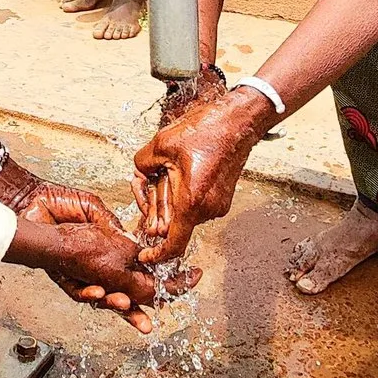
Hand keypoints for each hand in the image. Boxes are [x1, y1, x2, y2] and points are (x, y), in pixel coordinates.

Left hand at [16, 181, 187, 332]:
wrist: (30, 201)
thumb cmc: (61, 202)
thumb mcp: (99, 214)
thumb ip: (119, 234)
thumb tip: (138, 250)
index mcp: (113, 250)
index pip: (140, 272)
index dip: (160, 282)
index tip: (186, 282)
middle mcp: (98, 266)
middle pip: (123, 295)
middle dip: (135, 312)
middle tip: (148, 325)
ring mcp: (80, 272)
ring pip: (101, 299)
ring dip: (113, 306)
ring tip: (124, 305)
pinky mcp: (60, 275)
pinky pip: (77, 292)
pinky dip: (88, 295)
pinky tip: (98, 293)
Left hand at [132, 87, 269, 264]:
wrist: (238, 121)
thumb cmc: (205, 130)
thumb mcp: (161, 144)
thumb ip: (142, 166)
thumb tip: (139, 178)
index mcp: (190, 200)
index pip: (173, 243)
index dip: (157, 254)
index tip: (145, 255)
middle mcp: (207, 209)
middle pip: (173, 226)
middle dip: (156, 210)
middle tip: (149, 186)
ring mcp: (217, 205)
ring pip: (184, 215)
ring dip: (170, 200)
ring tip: (168, 171)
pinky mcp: (222, 199)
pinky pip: (196, 206)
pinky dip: (184, 196)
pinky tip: (182, 172)